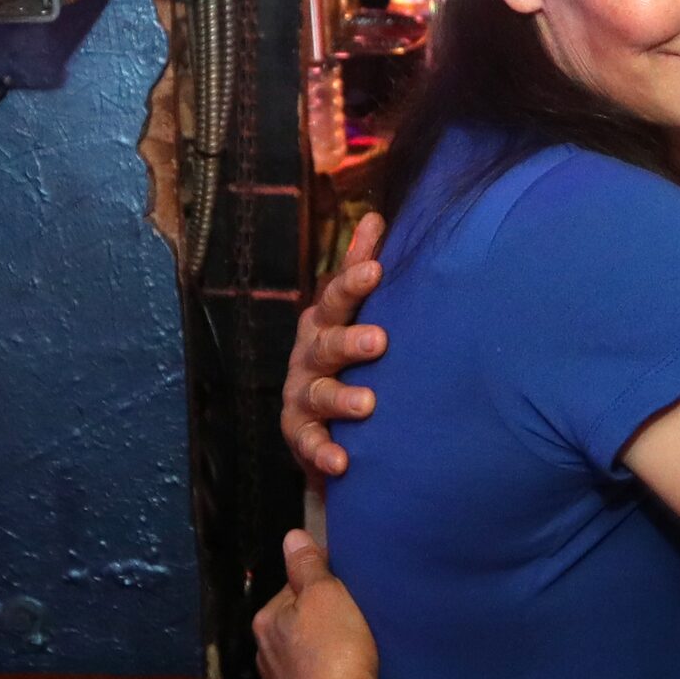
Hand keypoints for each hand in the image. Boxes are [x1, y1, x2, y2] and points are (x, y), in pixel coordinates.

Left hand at [252, 530, 388, 678]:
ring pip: (297, 663)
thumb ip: (307, 565)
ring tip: (349, 658)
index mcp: (266, 622)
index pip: (292, 591)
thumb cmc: (336, 651)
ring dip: (316, 658)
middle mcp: (263, 658)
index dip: (319, 588)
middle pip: (292, 628)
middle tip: (351, 625)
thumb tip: (291, 536)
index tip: (346, 592)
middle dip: (315, 625)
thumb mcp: (327, 595)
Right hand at [282, 212, 389, 479]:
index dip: (353, 281)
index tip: (377, 270)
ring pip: (319, 394)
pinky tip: (341, 463)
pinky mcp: (300, 433)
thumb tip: (376, 216)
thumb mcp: (350, 310)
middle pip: (326, 344)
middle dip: (350, 342)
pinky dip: (322, 453)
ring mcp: (301, 394)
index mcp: (323, 321)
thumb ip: (360, 265)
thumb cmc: (344, 352)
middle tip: (380, 341)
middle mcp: (308, 354)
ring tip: (367, 404)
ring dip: (341, 398)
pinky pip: (308, 444)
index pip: (337, 296)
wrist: (321, 416)